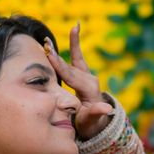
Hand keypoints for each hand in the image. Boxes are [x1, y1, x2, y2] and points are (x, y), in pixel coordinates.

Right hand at [43, 23, 114, 138]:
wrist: (95, 124)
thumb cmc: (88, 125)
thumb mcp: (90, 122)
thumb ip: (96, 114)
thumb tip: (107, 109)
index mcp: (89, 90)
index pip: (71, 77)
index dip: (59, 66)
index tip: (49, 55)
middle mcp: (90, 80)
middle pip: (71, 67)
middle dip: (58, 56)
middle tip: (46, 44)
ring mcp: (87, 76)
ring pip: (76, 58)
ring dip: (72, 43)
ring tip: (73, 28)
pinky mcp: (84, 74)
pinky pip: (77, 57)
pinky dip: (75, 43)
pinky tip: (76, 27)